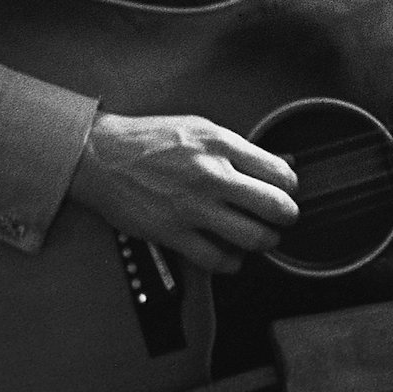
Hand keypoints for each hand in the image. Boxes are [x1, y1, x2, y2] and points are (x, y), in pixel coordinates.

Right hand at [68, 112, 299, 273]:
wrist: (102, 155)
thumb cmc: (151, 139)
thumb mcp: (201, 128)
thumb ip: (241, 148)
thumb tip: (279, 165)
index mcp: (221, 145)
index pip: (280, 173)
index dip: (290, 187)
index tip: (285, 191)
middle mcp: (212, 175)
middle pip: (276, 207)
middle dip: (287, 217)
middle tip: (282, 218)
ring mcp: (193, 207)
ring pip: (253, 238)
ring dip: (265, 242)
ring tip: (262, 238)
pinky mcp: (172, 233)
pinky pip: (217, 260)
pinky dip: (232, 263)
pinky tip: (231, 255)